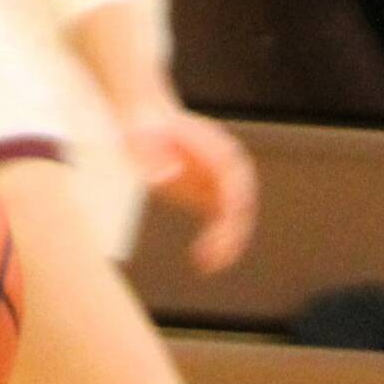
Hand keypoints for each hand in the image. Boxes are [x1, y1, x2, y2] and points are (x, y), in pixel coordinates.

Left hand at [117, 100, 256, 272]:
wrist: (144, 118)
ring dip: (227, 245)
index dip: (231, 216)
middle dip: (232, 237)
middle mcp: (227, 168)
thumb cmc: (143, 127)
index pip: (236, 189)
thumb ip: (154, 158)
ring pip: (235, 220)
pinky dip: (216, 242)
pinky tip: (202, 261)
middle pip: (241, 208)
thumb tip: (168, 178)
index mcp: (218, 152)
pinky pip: (221, 223)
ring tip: (207, 266)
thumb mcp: (142, 139)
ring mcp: (220, 182)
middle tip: (212, 262)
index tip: (218, 237)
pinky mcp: (208, 194)